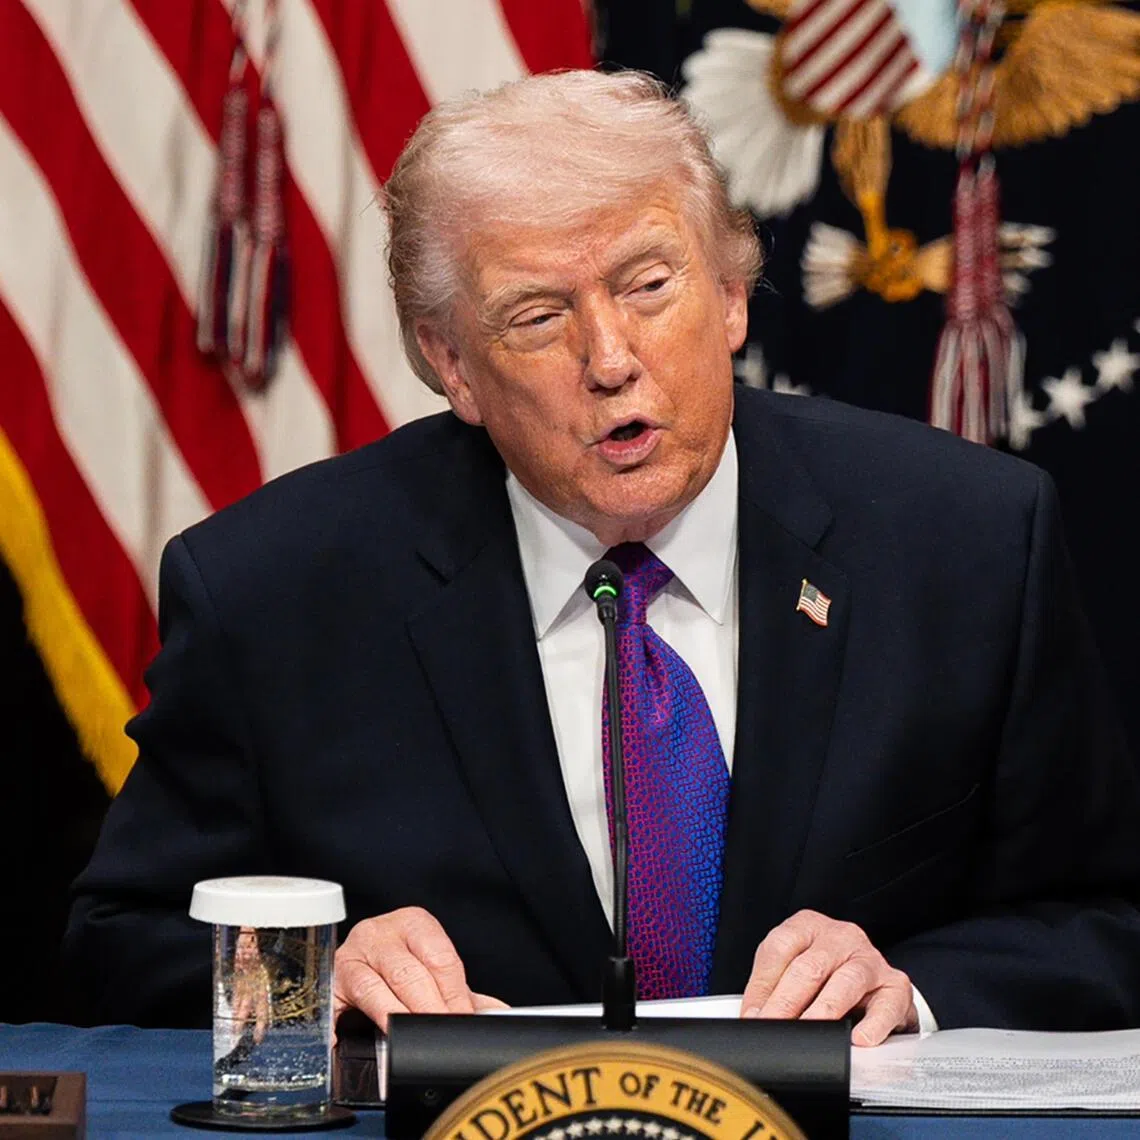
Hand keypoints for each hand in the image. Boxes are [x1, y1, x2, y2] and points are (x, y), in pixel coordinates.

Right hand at [333, 906, 507, 1030]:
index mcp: (412, 923)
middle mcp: (377, 934)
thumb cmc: (399, 961)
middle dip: (429, 1009)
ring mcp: (349, 957)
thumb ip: (461, 991)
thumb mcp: (430, 965)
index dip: (454, 993)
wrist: (356, 957)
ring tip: (410, 1040)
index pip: (439, 957)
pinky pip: (333, 1007)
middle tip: (442, 1033)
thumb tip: (495, 1014)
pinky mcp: (327, 985)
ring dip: (395, 1018)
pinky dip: (339, 1028)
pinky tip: (347, 1041)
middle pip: (408, 974)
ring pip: (373, 989)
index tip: (463, 1019)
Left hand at [740, 910, 916, 1045]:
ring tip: (810, 1031)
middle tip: (774, 1028)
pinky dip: (873, 1023)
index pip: (780, 948)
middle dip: (787, 1002)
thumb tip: (752, 1018)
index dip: (764, 984)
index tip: (754, 1015)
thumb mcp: (791, 970)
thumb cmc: (826, 974)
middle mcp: (840, 937)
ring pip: (846, 981)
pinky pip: (886, 1004)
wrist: (874, 983)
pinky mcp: (896, 985)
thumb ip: (769, 988)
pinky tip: (859, 1038)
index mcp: (808, 926)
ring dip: (824, 1010)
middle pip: (809, 966)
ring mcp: (869, 959)